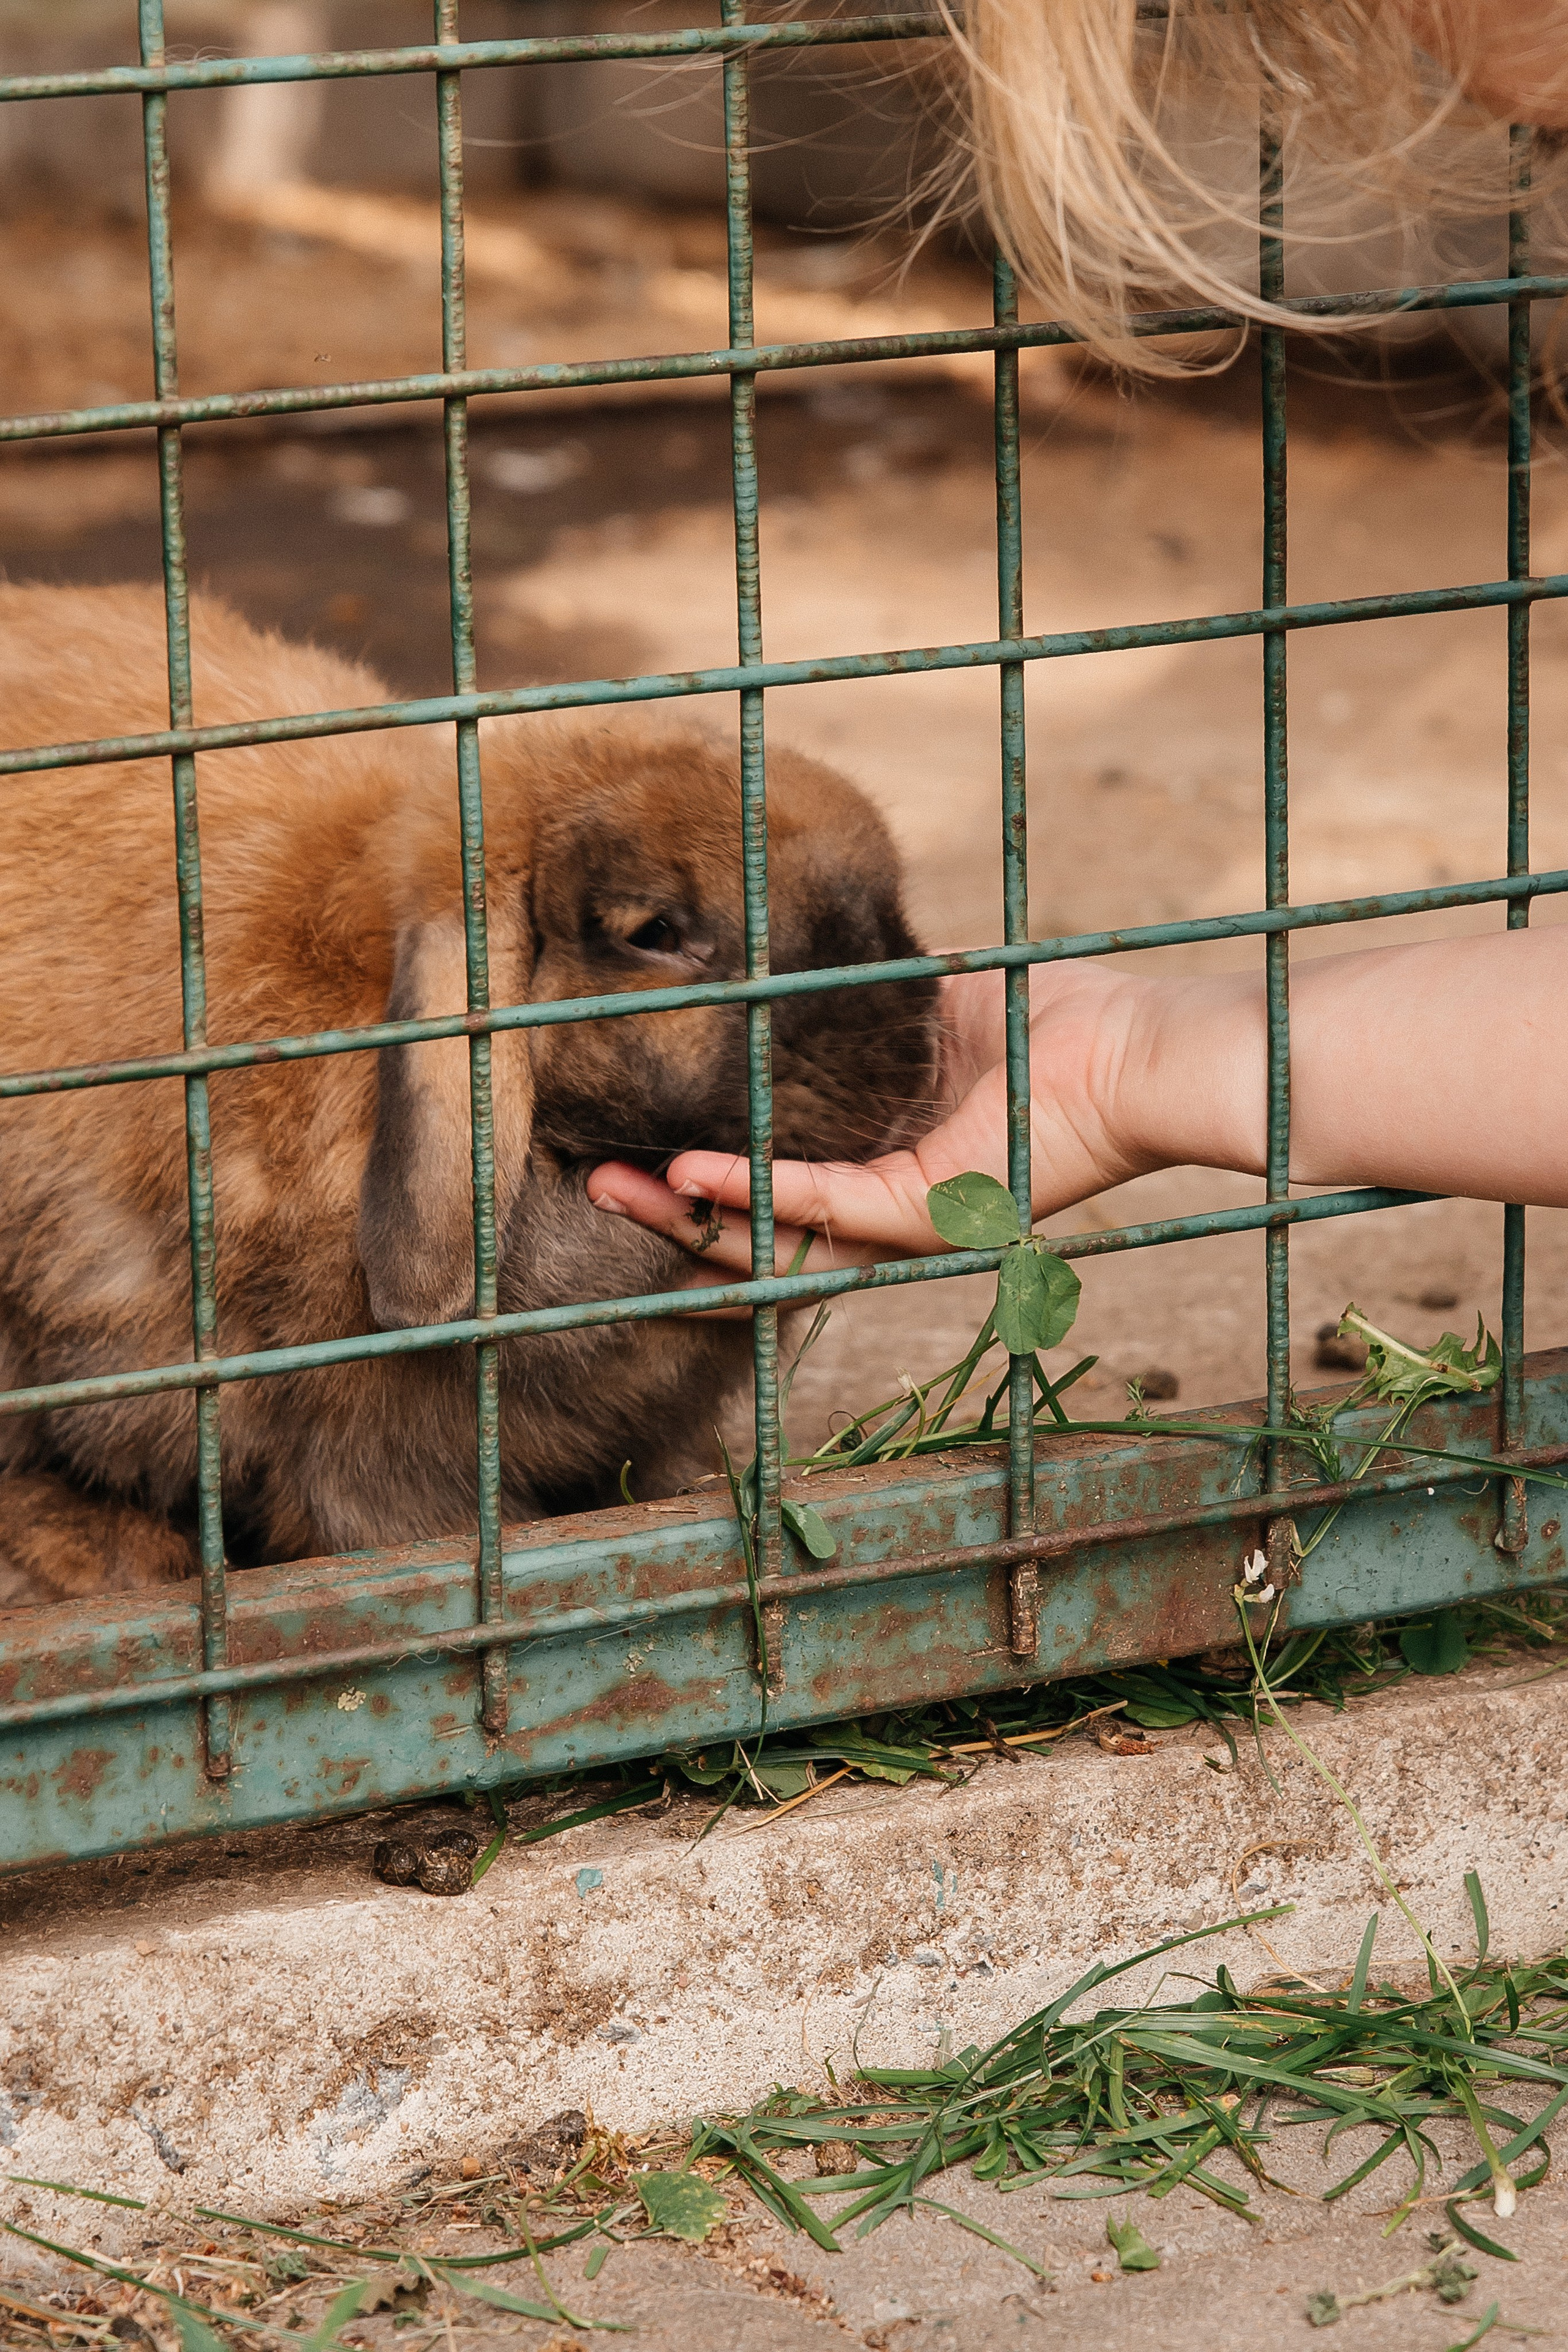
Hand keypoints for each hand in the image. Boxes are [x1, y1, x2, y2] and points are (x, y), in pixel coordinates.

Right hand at [586, 963, 1158, 1282]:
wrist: (1136, 1050)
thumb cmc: (1058, 1020)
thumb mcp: (934, 1001)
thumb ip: (862, 998)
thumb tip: (789, 951)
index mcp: (891, 1158)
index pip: (777, 1177)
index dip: (702, 1165)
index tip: (634, 1135)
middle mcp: (890, 1205)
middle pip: (758, 1225)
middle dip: (669, 1207)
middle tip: (593, 1178)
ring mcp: (906, 1220)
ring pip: (773, 1232)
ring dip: (687, 1212)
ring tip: (613, 1185)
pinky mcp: (925, 1214)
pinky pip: (818, 1206)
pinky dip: (750, 1190)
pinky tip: (688, 1170)